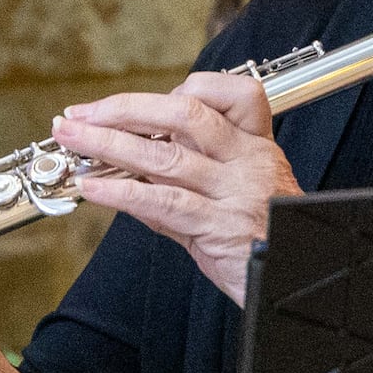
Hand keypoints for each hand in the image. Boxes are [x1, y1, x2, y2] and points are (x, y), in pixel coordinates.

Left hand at [52, 72, 301, 304]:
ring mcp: (237, 192)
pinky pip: (164, 202)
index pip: (234, 93)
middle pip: (186, 114)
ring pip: (166, 155)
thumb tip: (127, 170)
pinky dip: (121, 193)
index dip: (187, 89)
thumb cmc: (266, 242)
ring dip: (108, 144)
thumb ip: (184, 181)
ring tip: (72, 140)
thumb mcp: (233, 199)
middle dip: (124, 109)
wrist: (300, 283)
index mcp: (258, 147)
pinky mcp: (221, 226)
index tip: (142, 105)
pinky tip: (94, 189)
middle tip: (82, 115)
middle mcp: (250, 162)